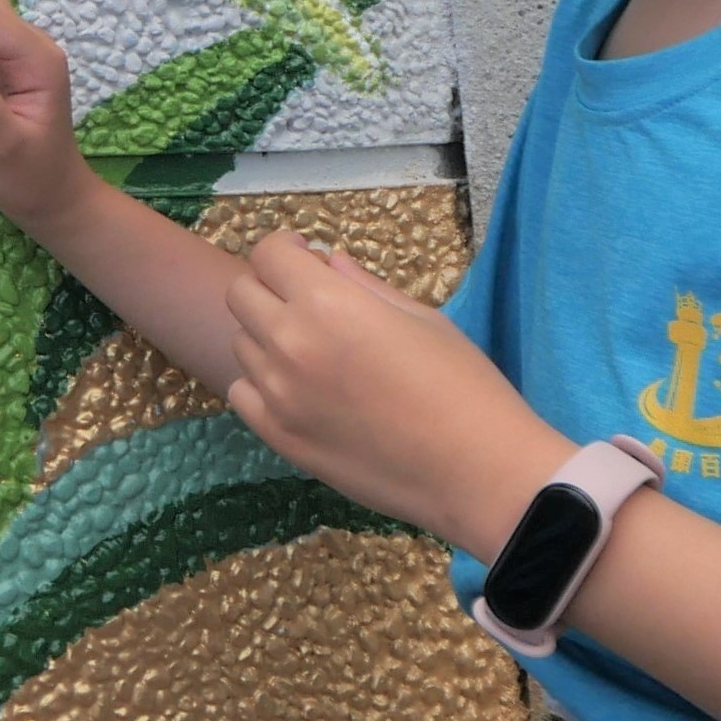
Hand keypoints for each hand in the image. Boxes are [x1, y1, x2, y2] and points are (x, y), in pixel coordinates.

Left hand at [222, 231, 568, 551]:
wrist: (478, 473)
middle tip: (305, 299)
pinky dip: (261, 382)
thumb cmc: (464, 386)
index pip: (268, 254)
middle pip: (241, 293)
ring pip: (242, 343)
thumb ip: (362, 285)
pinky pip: (243, 393)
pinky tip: (299, 388)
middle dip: (269, 285)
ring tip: (312, 349)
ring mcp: (278, 394)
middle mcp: (290, 343)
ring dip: (266, 334)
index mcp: (328, 303)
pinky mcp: (280, 437)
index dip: (285, 248)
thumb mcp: (422, 318)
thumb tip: (326, 261)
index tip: (305, 257)